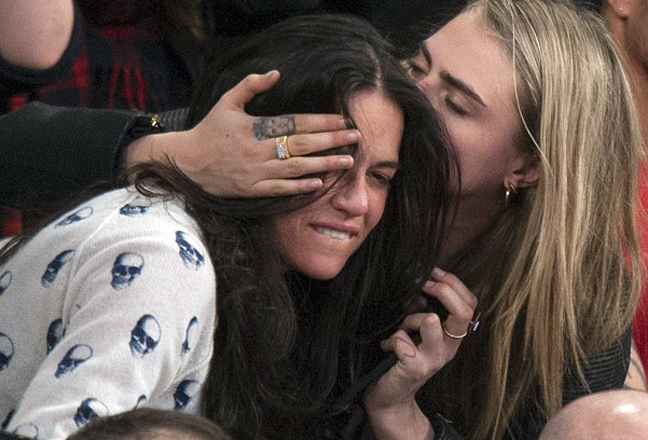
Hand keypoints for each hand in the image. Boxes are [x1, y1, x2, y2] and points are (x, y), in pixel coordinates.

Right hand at [127, 71, 358, 197]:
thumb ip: (251, 85)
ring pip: (297, 169)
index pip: (295, 123)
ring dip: (324, 165)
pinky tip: (320, 183)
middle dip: (332, 141)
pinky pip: (280, 190)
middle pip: (303, 145)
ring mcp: (256, 172)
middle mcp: (259, 151)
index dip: (321, 122)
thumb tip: (276, 73)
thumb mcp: (227, 102)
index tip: (342, 120)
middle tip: (356, 137)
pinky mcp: (251, 190)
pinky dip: (300, 187)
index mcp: (256, 128)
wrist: (185, 162)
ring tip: (348, 162)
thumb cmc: (209, 130)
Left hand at [364, 268, 477, 439]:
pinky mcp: (415, 368)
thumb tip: (421, 282)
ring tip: (401, 329)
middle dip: (441, 290)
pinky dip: (392, 339)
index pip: (470, 303)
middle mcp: (449, 348)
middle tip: (421, 289)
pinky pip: (403, 340)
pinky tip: (388, 347)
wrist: (391, 397)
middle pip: (463, 311)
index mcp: (452, 336)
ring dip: (411, 318)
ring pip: (431, 321)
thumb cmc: (403, 358)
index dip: (453, 283)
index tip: (433, 273)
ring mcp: (434, 359)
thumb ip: (424, 309)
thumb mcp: (418, 331)